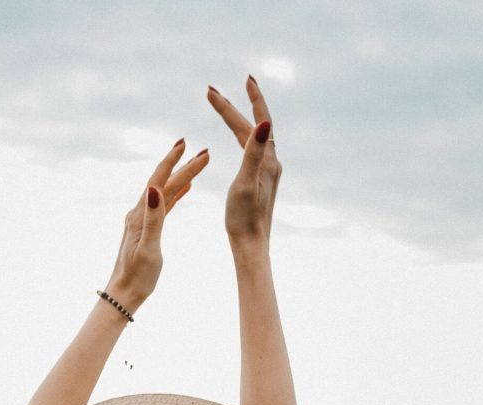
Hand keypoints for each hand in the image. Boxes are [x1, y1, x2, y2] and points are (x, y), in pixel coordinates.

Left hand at [104, 139, 209, 310]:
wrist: (124, 294)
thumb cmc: (137, 276)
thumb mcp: (148, 249)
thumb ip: (153, 219)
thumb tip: (155, 189)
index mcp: (140, 215)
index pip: (158, 180)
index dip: (172, 161)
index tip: (186, 144)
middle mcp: (140, 213)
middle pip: (165, 183)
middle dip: (184, 166)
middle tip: (205, 152)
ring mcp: (143, 220)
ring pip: (166, 192)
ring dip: (182, 178)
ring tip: (198, 163)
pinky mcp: (147, 229)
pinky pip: (165, 206)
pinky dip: (176, 194)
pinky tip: (186, 188)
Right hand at [207, 75, 281, 250]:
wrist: (250, 246)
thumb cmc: (244, 219)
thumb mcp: (245, 184)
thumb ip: (254, 152)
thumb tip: (265, 123)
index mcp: (268, 161)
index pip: (257, 122)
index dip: (249, 100)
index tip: (244, 79)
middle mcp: (271, 163)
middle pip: (252, 127)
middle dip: (233, 108)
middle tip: (211, 92)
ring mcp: (267, 172)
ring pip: (251, 137)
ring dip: (236, 120)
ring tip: (222, 105)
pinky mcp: (261, 181)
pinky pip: (251, 150)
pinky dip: (241, 136)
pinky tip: (238, 137)